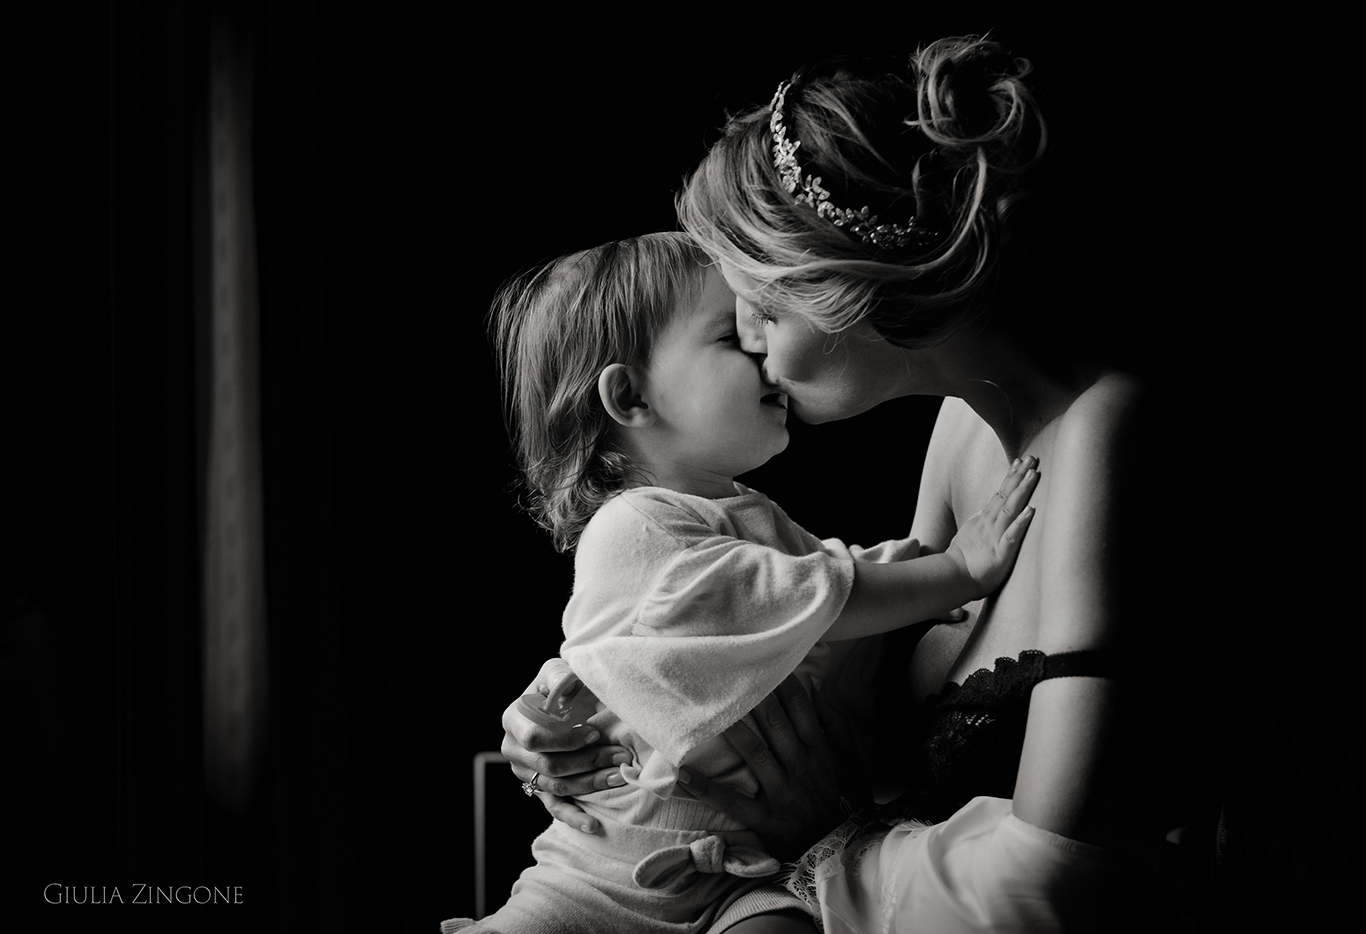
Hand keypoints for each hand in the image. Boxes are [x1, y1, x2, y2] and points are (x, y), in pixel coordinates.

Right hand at [501, 659, 630, 833]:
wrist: (557, 703)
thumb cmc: (559, 685)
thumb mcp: (556, 671)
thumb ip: (559, 676)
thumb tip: (565, 686)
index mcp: (513, 719)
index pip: (534, 738)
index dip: (565, 739)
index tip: (595, 733)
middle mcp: (513, 750)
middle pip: (550, 766)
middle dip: (589, 761)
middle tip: (621, 755)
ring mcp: (525, 772)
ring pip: (558, 786)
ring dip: (592, 783)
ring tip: (621, 775)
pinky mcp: (538, 788)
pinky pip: (554, 807)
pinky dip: (574, 817)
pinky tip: (594, 824)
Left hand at [677, 675, 869, 860]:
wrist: (848, 852)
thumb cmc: (848, 800)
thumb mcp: (853, 760)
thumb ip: (836, 724)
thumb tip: (815, 690)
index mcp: (820, 751)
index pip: (801, 709)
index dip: (783, 683)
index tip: (765, 662)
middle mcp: (801, 767)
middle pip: (775, 724)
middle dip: (754, 697)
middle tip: (730, 674)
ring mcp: (783, 793)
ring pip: (755, 753)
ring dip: (732, 730)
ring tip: (708, 710)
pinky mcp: (766, 820)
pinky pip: (734, 803)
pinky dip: (708, 789)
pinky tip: (685, 773)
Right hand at [946, 455, 1038, 596]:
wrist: (953, 579)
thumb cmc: (962, 561)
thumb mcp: (968, 535)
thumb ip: (978, 523)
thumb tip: (982, 511)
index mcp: (984, 520)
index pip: (999, 494)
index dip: (1011, 477)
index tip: (1020, 462)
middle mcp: (990, 524)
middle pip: (1006, 495)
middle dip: (1019, 476)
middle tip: (1032, 458)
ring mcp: (995, 537)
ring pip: (1010, 509)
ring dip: (1022, 491)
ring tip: (1033, 475)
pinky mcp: (1001, 553)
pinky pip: (1012, 535)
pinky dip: (1021, 522)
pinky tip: (1031, 511)